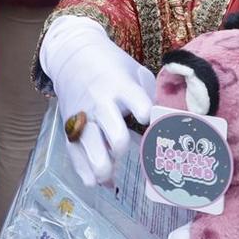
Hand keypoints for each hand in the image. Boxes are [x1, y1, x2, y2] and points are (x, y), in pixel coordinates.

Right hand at [40, 17, 155, 186]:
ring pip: (91, 148)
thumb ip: (151, 94)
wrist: (72, 56)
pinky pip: (74, 153)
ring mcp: (83, 116)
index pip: (138, 104)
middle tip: (128, 151)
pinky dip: (84, 170)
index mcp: (121, 86)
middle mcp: (101, 103)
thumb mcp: (134, 70)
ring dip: (103, 167)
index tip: (149, 120)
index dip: (147, 114)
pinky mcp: (69, 126)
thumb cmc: (111, 65)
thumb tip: (168, 119)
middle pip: (115, 134)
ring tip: (110, 177)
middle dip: (123, 148)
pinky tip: (95, 182)